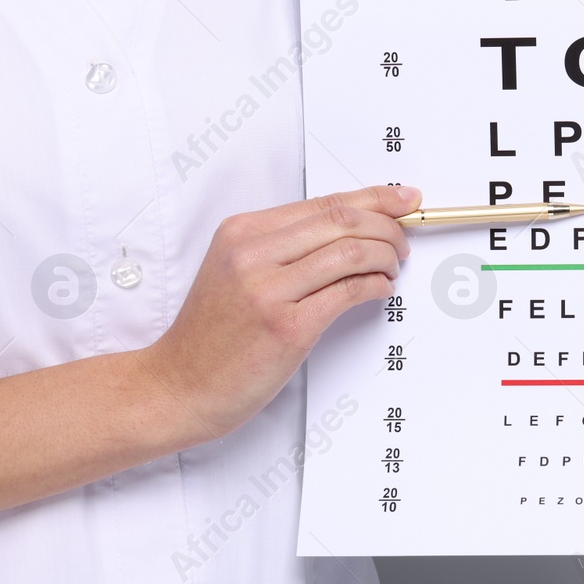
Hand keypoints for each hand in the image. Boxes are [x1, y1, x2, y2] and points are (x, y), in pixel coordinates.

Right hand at [146, 184, 419, 436]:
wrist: (179, 385)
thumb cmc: (212, 334)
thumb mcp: (236, 270)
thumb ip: (284, 245)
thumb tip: (352, 227)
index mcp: (241, 231)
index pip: (324, 203)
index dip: (374, 198)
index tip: (405, 199)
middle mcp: (252, 253)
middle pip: (343, 221)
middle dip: (388, 227)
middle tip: (403, 241)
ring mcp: (269, 290)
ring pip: (352, 252)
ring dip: (386, 256)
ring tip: (392, 268)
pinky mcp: (287, 327)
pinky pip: (349, 291)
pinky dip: (377, 285)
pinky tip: (381, 290)